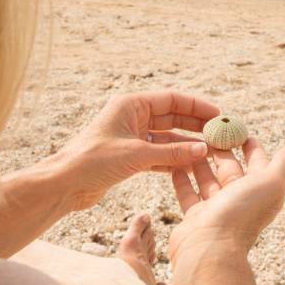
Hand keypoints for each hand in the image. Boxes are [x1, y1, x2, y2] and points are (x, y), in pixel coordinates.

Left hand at [46, 91, 219, 210]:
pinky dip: (175, 159)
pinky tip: (193, 165)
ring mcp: (132, 137)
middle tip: (220, 134)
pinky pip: (160, 154)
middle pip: (172, 117)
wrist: (65, 184)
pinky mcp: (130, 157)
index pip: (172, 99)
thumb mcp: (137, 154)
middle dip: (196, 125)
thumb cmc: (93, 161)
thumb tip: (204, 150)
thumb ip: (172, 152)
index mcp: (131, 105)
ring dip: (187, 144)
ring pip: (168, 137)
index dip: (196, 106)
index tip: (218, 115)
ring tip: (211, 152)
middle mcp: (133, 117)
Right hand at [168, 138, 284, 262]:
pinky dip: (183, 178)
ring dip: (200, 161)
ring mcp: (216, 209)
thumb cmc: (241, 214)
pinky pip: (188, 193)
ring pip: (208, 179)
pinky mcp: (195, 217)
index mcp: (259, 191)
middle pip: (230, 169)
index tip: (237, 127)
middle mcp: (239, 200)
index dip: (250, 145)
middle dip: (221, 149)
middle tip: (209, 130)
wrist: (210, 249)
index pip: (257, 162)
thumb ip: (282, 164)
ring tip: (190, 142)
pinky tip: (176, 163)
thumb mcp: (269, 183)